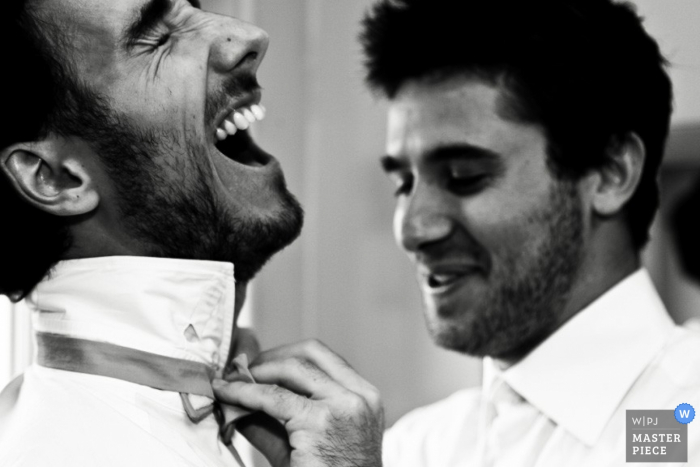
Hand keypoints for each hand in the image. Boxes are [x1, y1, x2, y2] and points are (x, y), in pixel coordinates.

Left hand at [213, 339, 383, 466]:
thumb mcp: (303, 442)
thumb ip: (276, 416)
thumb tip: (240, 392)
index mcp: (365, 397)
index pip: (325, 358)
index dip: (288, 354)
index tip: (261, 364)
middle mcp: (359, 396)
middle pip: (311, 352)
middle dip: (272, 356)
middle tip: (244, 369)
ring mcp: (344, 406)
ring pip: (292, 368)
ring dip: (257, 371)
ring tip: (233, 380)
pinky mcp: (320, 422)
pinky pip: (272, 397)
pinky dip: (245, 392)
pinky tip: (227, 393)